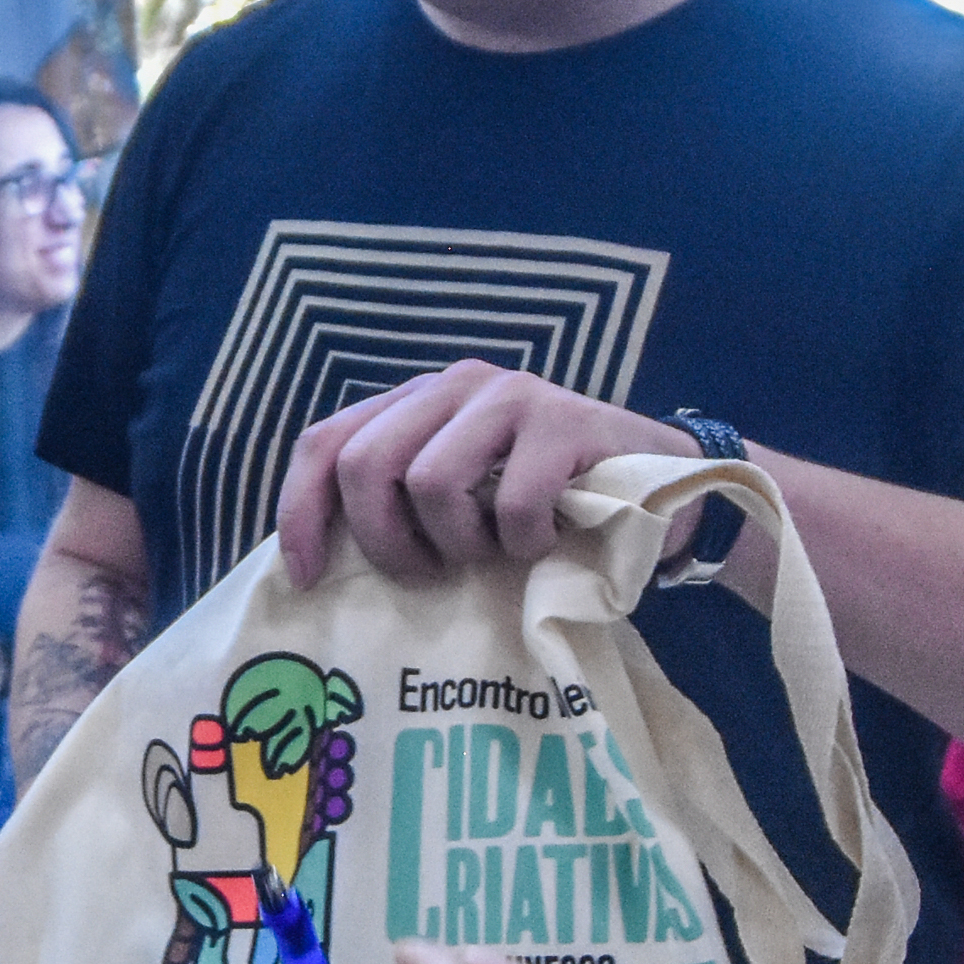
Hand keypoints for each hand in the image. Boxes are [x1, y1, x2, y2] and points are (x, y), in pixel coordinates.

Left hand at [276, 360, 697, 586]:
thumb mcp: (460, 502)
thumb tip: (314, 564)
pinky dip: (524, 544)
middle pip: (365, 463)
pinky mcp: (565, 421)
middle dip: (384, 540)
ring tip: (494, 554)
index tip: (309, 578)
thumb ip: (398, 507)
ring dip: (459, 543)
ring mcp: (511, 396)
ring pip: (431, 482)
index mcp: (415, 403)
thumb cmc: (546, 508)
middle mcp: (454, 386)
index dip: (301, 511)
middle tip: (428, 575)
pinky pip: (511, 503)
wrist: (662, 488)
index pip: (324, 442)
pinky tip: (546, 542)